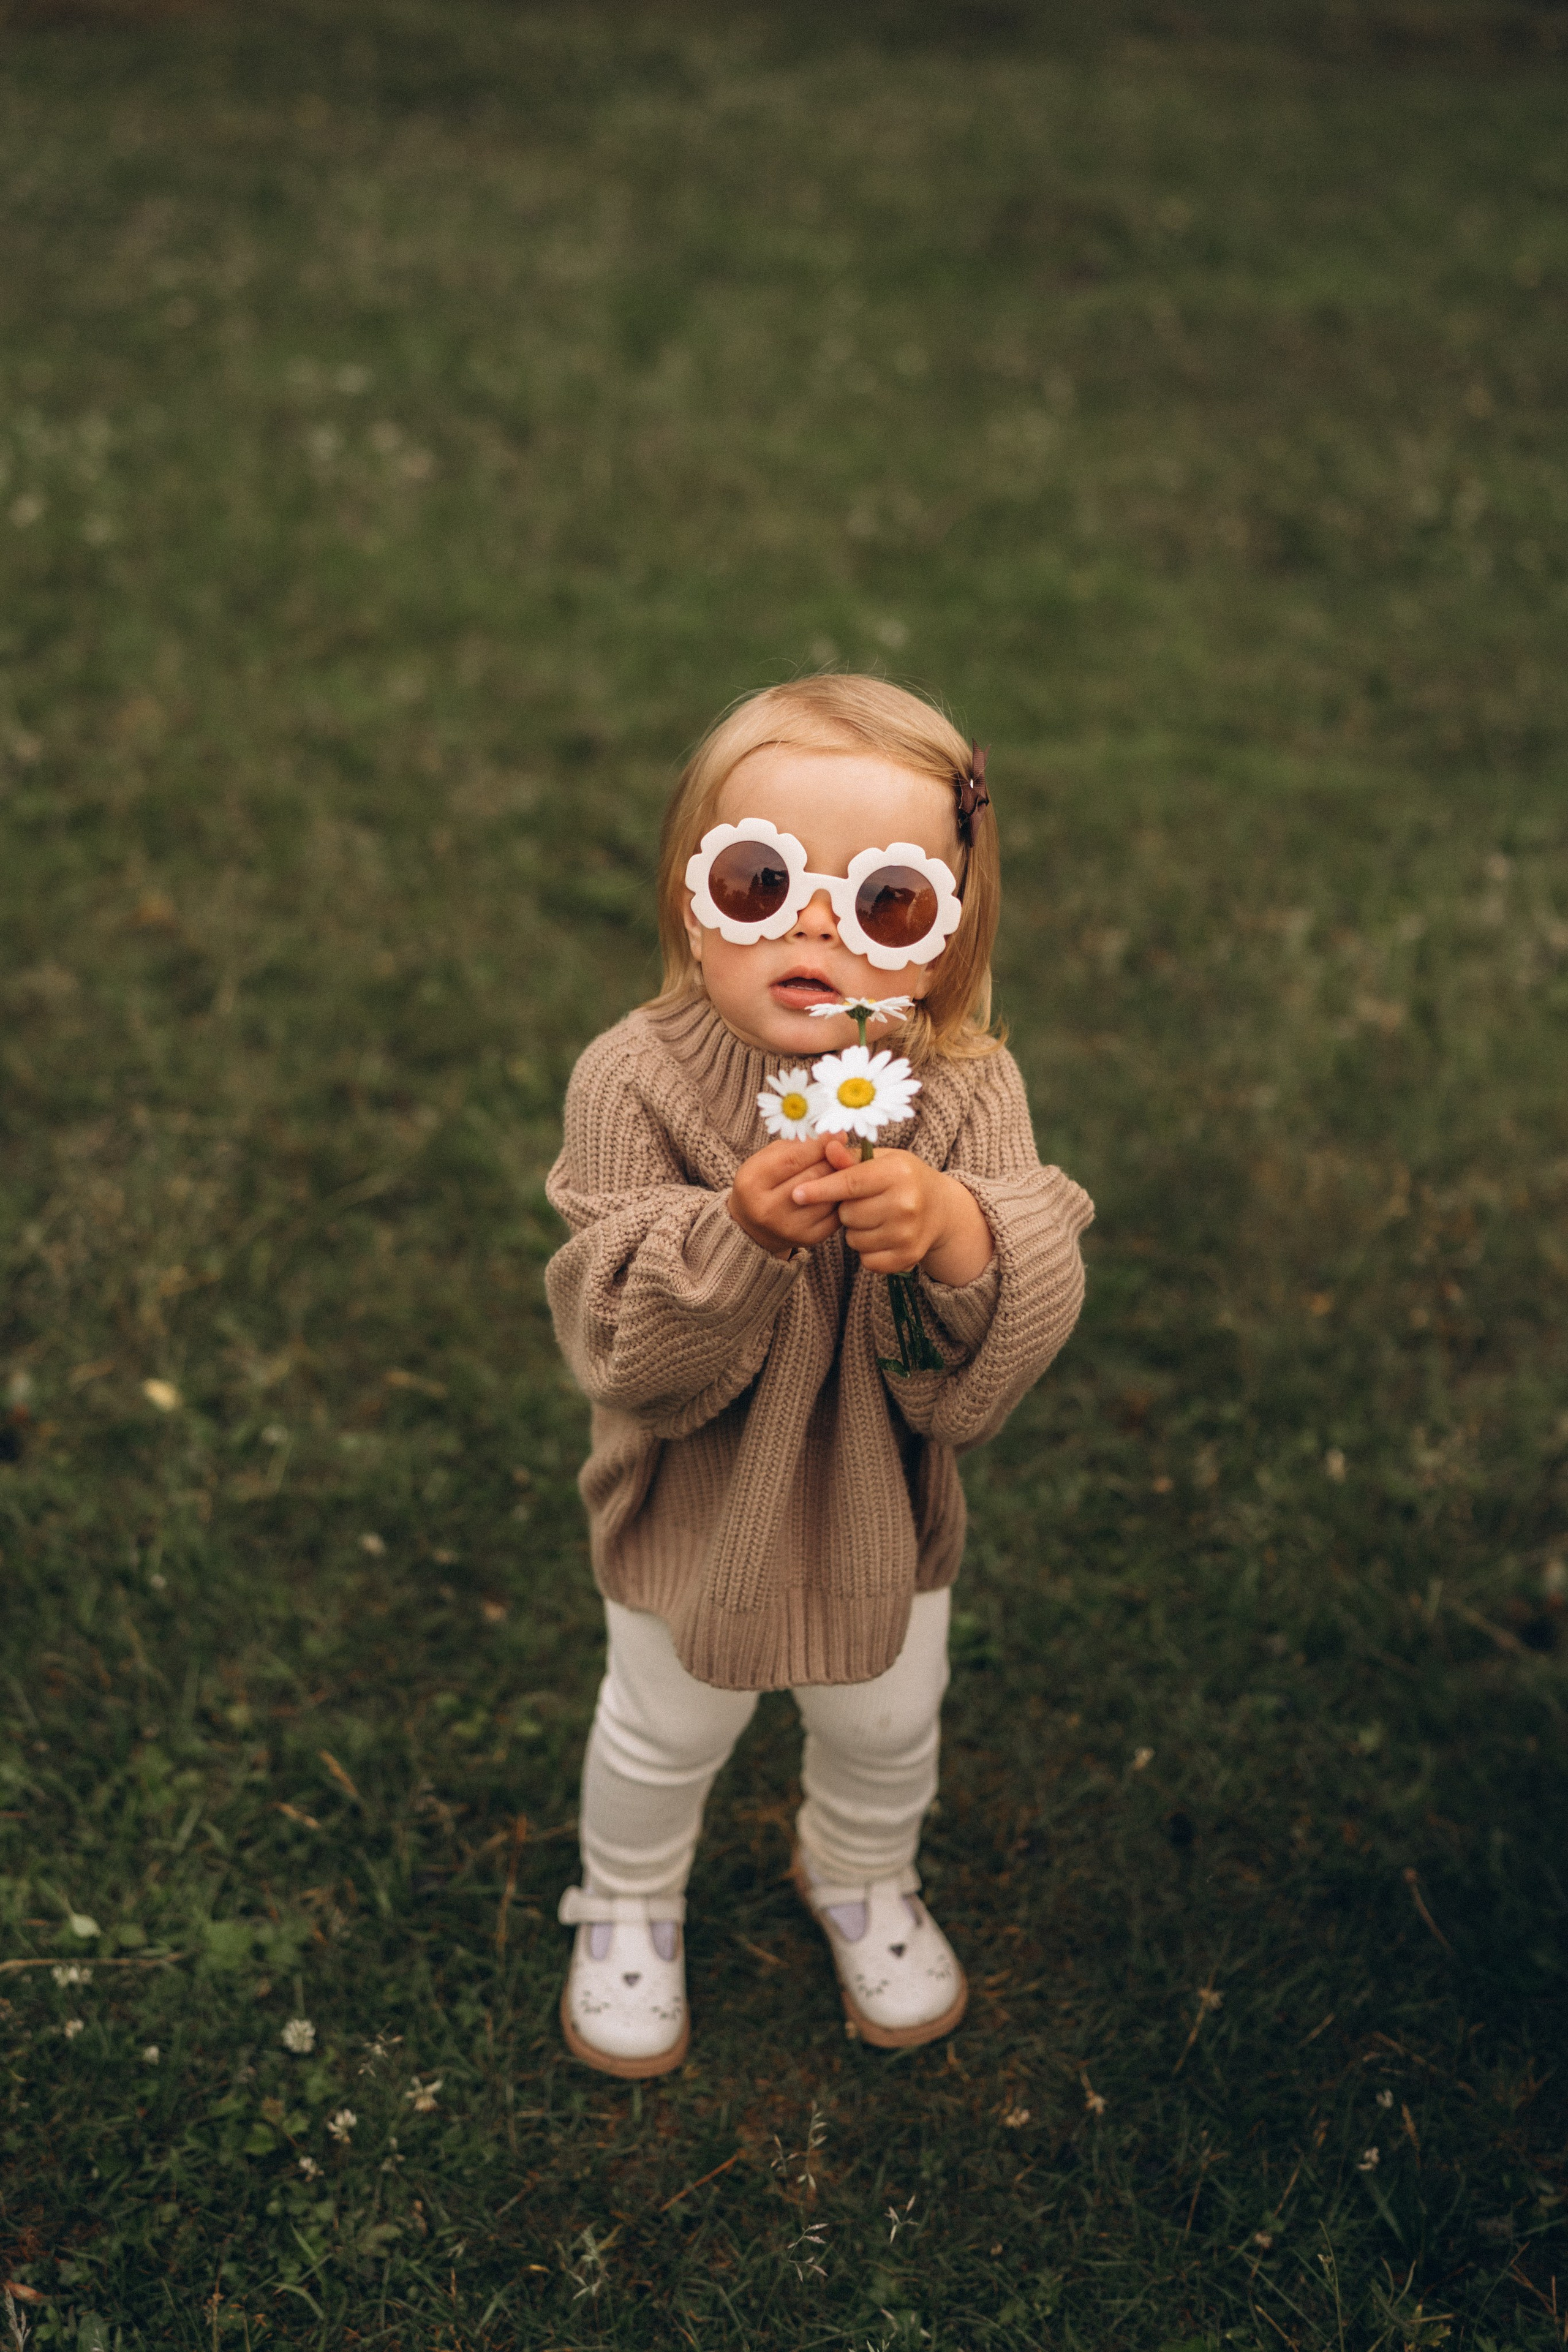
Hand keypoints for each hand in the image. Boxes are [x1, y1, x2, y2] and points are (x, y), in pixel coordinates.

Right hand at [728, 1136, 839, 1258]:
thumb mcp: (769, 1158)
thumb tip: (837, 1137)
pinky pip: (836, 1212)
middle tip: (841, 1150)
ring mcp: (789, 1227)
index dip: (819, 1144)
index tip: (836, 1134)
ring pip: (828, 1195)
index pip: (793, 1159)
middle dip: (832, 1160)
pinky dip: (841, 1198)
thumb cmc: (764, 1182)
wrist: (753, 1226)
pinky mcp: (809, 1238)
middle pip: (814, 1177)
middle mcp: (768, 1209)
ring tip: (841, 1168)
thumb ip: (799, 1145)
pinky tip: (839, 1189)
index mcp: (752, 1183)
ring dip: (840, 1178)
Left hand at [789, 1138, 994, 1281]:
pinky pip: (866, 1260)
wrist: (941, 1209)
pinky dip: (867, 1251)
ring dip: (856, 1231)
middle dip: (846, 1209)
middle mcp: (906, 1203)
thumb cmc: (903, 1179)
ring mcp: (908, 1233)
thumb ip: (851, 1158)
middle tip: (865, 1201)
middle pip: (848, 1214)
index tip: (796, 1194)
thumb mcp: (882, 1160)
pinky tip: (883, 1236)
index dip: (821, 1189)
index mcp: (898, 1173)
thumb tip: (826, 1147)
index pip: (851, 1183)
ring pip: (854, 1239)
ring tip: (876, 1218)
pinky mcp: (907, 1257)